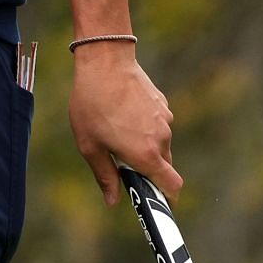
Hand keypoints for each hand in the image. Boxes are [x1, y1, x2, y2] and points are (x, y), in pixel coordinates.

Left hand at [67, 43, 180, 207]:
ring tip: (117, 130)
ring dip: (145, 145)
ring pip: (160, 143)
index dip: (167, 198)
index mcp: (146, 155)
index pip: (172, 186)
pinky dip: (145, 126)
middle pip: (165, 166)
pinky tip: (123, 113)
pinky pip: (157, 124)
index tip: (155, 201)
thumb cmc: (92, 105)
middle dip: (148, 169)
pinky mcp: (162, 104)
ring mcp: (165, 120)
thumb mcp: (89, 145)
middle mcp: (162, 139)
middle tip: (122, 161)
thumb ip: (105, 176)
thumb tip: (113, 201)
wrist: (105, 62)